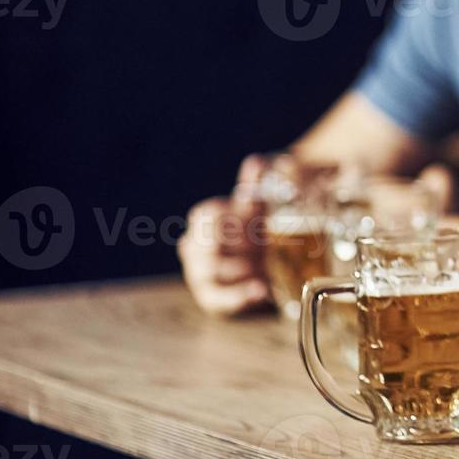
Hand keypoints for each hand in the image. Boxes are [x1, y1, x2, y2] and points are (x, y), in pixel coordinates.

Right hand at [177, 154, 277, 315]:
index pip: (206, 214)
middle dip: (239, 243)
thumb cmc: (253, 233)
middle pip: (207, 243)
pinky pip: (218, 298)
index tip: (256, 222)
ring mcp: (198, 272)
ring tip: (264, 267)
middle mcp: (194, 245)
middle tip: (264, 245)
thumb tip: (256, 161)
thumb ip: (254, 188)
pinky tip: (260, 289)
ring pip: (211, 269)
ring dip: (242, 268)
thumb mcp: (255, 211)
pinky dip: (240, 295)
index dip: (232, 219)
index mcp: (203, 219)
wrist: (260, 270)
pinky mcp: (209, 297)